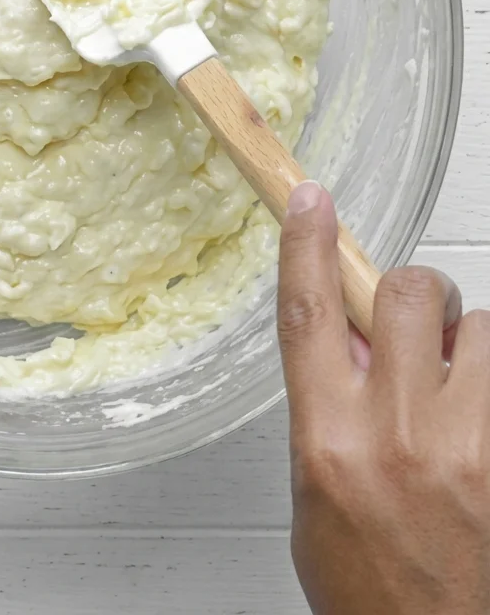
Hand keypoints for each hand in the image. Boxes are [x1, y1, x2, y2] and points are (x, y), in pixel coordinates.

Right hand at [278, 180, 488, 613]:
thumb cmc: (377, 592)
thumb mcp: (318, 497)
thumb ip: (331, 411)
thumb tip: (352, 346)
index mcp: (330, 440)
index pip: (308, 314)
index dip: (306, 245)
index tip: (311, 201)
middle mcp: (399, 434)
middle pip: (405, 293)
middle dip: (410, 299)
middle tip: (416, 335)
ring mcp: (469, 447)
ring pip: (481, 328)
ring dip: (469, 347)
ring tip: (462, 398)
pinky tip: (482, 430)